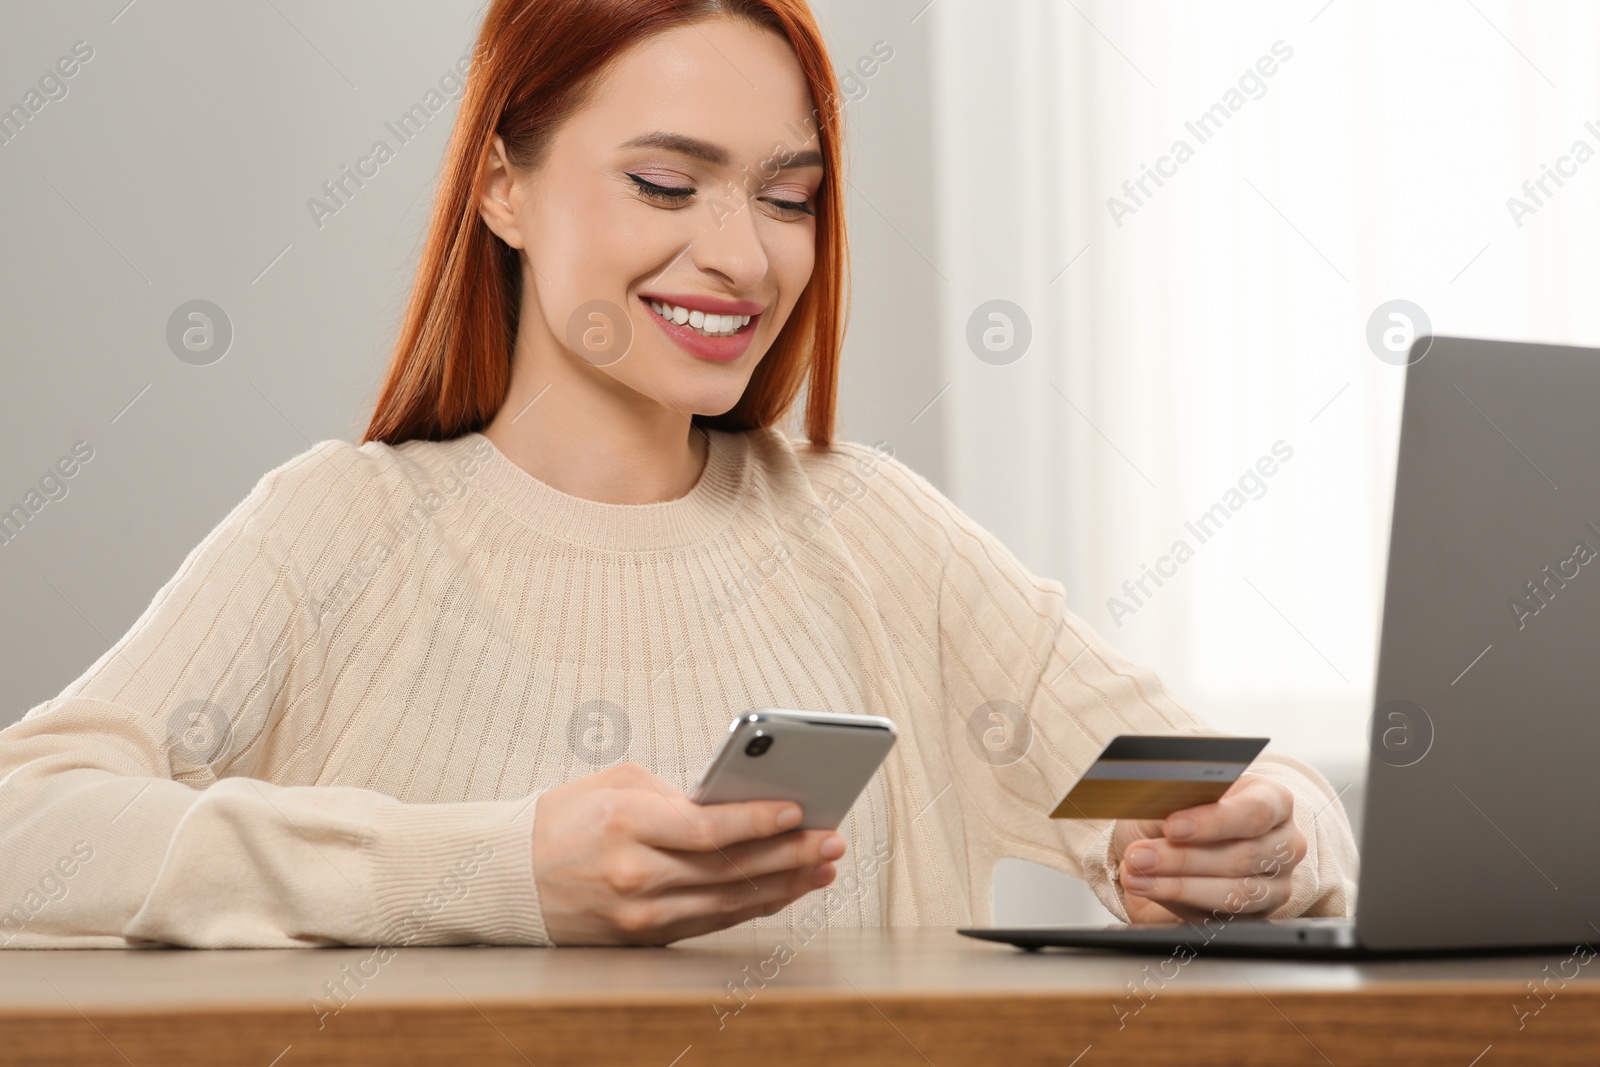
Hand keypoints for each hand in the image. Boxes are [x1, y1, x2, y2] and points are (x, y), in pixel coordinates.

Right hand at [530, 762, 843, 944]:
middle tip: (832, 839)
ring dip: (784, 884)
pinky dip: (754, 906)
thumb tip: (738, 804)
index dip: (757, 821)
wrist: (511, 876)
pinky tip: (786, 890)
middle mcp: (634, 874)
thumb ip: (677, 793)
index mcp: (626, 824)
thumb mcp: (616, 784)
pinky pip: (713, 922)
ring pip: (728, 901)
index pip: (706, 828)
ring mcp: (640, 913)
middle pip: (728, 868)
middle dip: (789, 854)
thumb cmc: (567, 818)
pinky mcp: (644, 937)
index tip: (799, 811)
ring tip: (823, 865)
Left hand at [1109, 773, 1304, 922]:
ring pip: (1235, 893)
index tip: (1172, 826)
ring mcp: (1275, 884)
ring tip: (1137, 876)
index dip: (1213, 821)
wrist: (1170, 845)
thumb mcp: (1176, 795)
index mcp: (1273, 801)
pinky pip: (1223, 918)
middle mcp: (1283, 843)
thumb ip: (1175, 800)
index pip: (1256, 811)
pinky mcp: (1257, 917)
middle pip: (1244, 856)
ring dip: (1178, 886)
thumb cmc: (1182, 812)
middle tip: (1141, 855)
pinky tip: (1150, 892)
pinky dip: (1180, 905)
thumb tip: (1160, 805)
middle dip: (1184, 858)